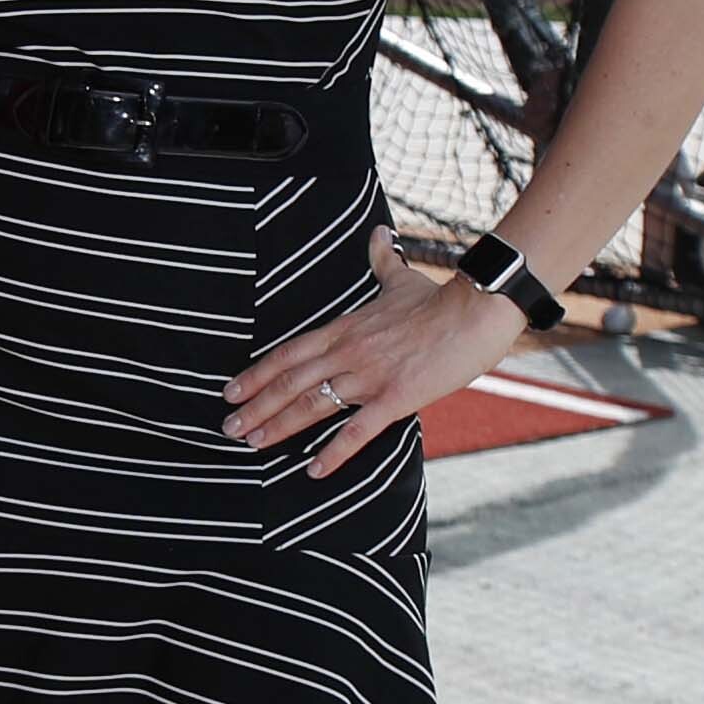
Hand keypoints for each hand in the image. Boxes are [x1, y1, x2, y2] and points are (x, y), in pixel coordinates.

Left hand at [221, 229, 525, 479]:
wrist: (475, 311)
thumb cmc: (439, 297)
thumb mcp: (401, 277)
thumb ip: (382, 260)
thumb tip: (378, 232)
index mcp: (344, 329)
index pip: (288, 353)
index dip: (257, 374)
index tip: (231, 391)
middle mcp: (348, 352)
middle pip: (290, 381)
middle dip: (256, 406)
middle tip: (228, 427)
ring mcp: (370, 376)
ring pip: (313, 404)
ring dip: (279, 426)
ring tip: (252, 444)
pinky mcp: (397, 397)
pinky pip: (358, 430)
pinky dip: (334, 452)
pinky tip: (313, 471)